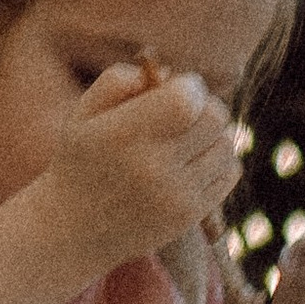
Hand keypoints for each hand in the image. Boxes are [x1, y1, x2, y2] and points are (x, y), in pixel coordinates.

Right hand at [34, 62, 241, 286]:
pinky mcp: (191, 215)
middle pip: (214, 118)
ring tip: (191, 134)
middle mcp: (154, 167)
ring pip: (226, 144)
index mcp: (124, 136)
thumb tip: (166, 73)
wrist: (74, 230)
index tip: (176, 88)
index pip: (185, 100)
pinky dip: (221, 158)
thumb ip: (117, 80)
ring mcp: (176, 195)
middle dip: (205, 104)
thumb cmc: (80, 160)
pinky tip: (197, 157)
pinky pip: (230, 172)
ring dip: (215, 131)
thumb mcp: (83, 113)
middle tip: (186, 109)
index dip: (190, 86)